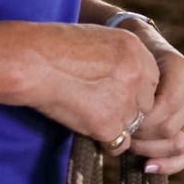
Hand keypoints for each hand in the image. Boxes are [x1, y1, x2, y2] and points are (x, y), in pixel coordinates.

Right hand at [15, 23, 159, 147]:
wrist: (31, 62)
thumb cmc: (53, 48)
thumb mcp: (98, 39)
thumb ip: (120, 58)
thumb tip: (127, 79)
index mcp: (135, 49)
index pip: (152, 81)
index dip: (133, 90)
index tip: (113, 91)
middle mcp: (136, 74)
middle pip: (145, 104)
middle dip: (127, 109)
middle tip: (98, 104)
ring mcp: (124, 100)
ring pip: (132, 124)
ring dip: (113, 124)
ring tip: (84, 110)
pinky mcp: (107, 123)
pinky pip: (118, 143)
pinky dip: (102, 139)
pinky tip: (82, 123)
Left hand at [120, 23, 183, 176]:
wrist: (144, 48)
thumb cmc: (129, 54)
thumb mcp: (127, 56)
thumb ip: (128, 78)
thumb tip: (117, 111)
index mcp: (181, 69)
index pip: (167, 105)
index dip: (143, 120)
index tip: (122, 121)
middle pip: (171, 128)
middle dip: (143, 136)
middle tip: (121, 134)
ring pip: (182, 143)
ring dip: (151, 149)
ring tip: (130, 145)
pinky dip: (171, 164)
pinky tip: (148, 167)